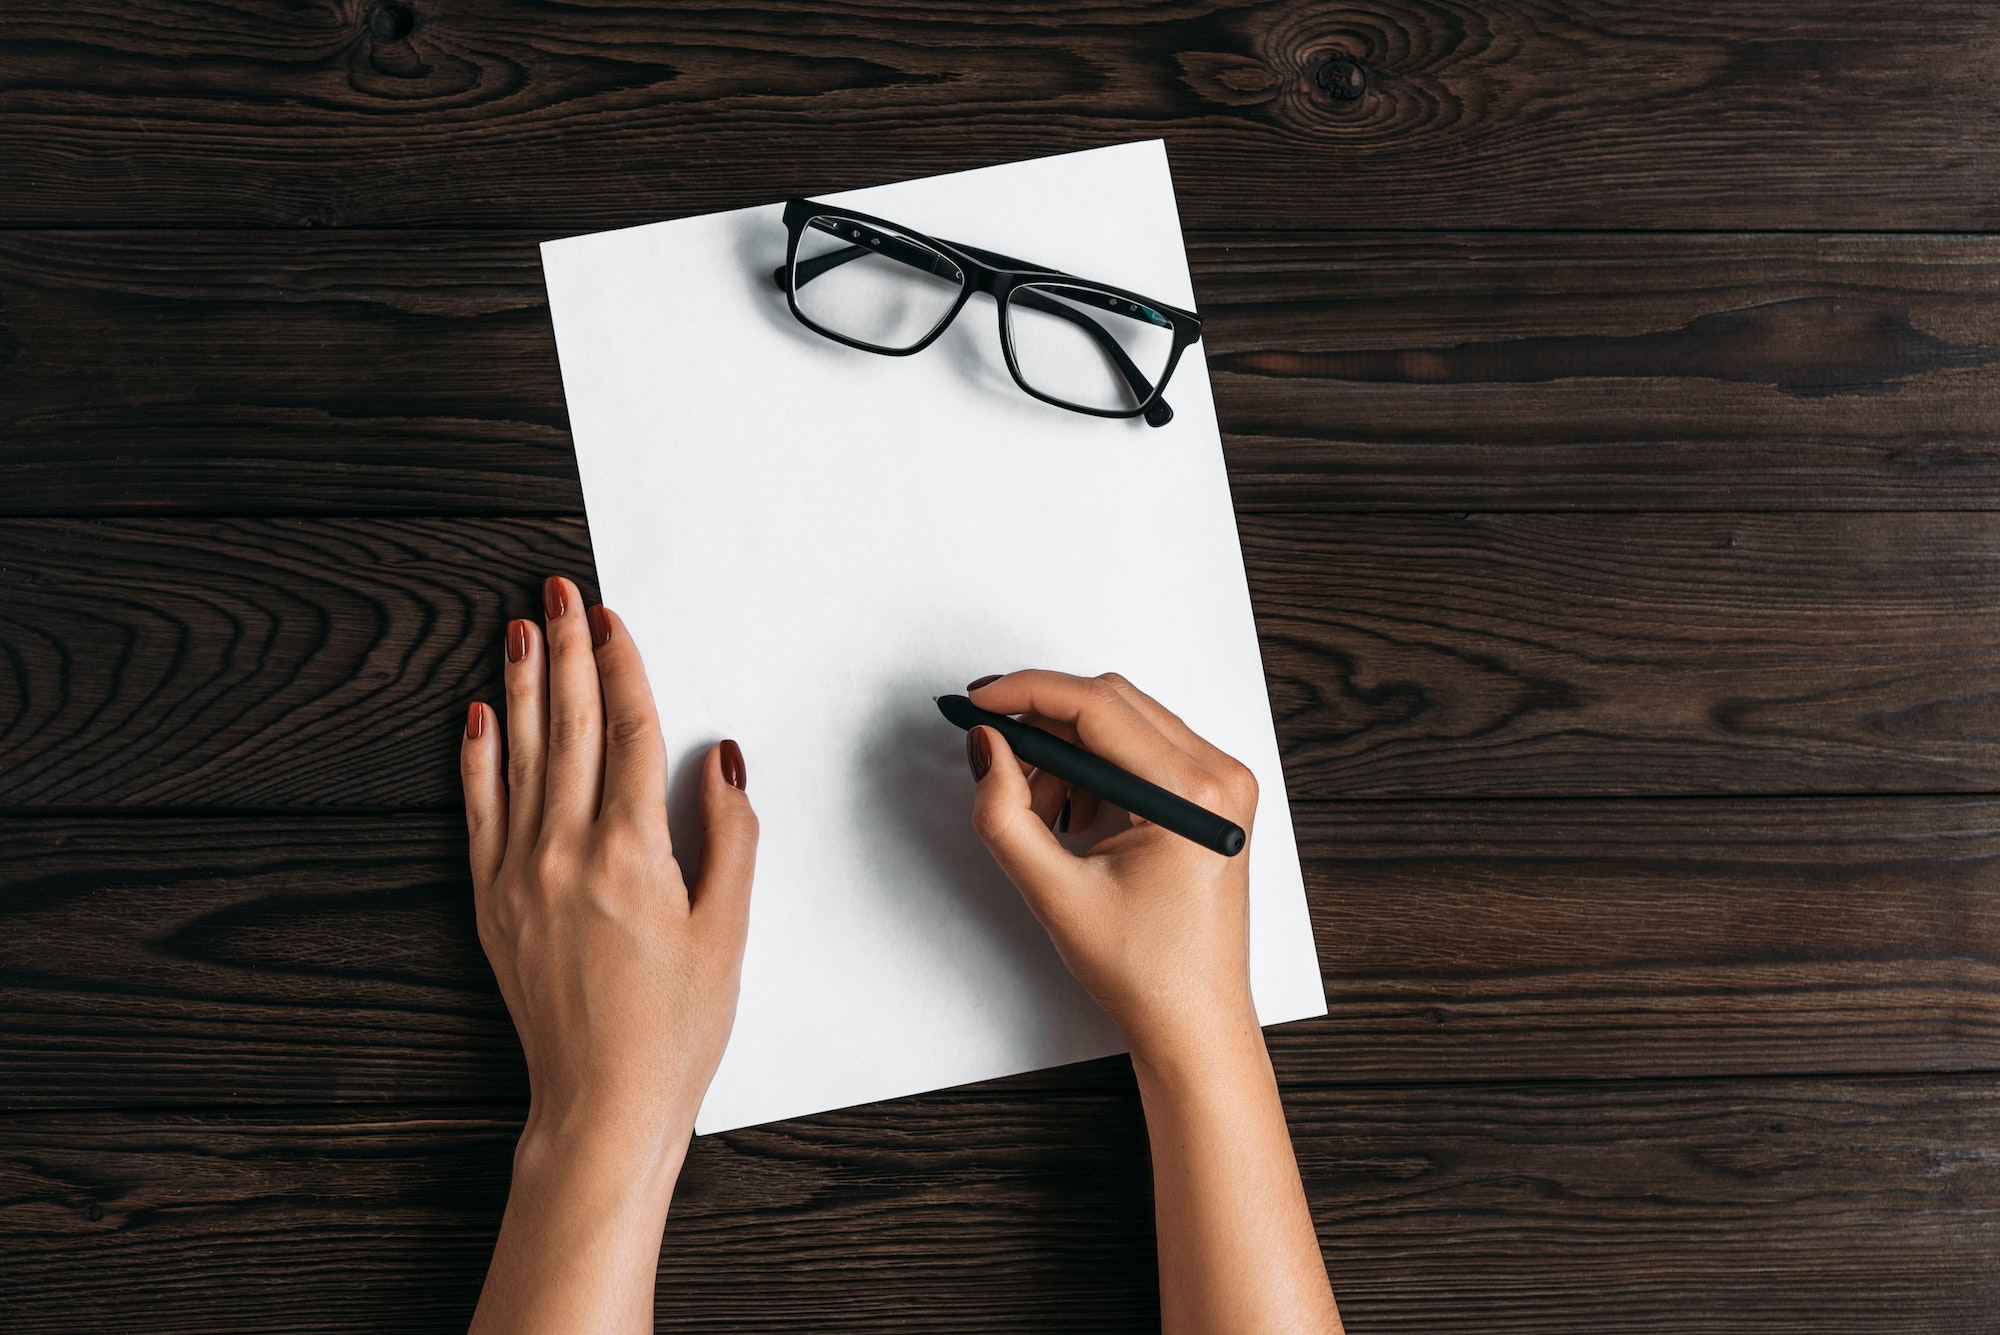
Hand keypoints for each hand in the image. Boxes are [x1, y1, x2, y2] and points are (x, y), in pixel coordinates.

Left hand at [460, 575, 757, 1174]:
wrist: (600, 1104)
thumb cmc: (676, 1028)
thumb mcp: (729, 930)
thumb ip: (729, 836)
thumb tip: (720, 760)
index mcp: (631, 853)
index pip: (627, 733)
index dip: (622, 668)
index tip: (611, 619)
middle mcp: (564, 852)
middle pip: (567, 727)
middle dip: (566, 652)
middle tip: (559, 593)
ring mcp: (519, 876)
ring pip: (517, 757)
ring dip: (520, 686)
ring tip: (518, 628)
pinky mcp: (491, 903)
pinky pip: (478, 812)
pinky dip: (476, 758)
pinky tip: (477, 715)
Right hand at [965, 670, 1341, 1333]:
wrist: (1193, 1018)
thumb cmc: (1143, 970)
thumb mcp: (1055, 893)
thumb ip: (1006, 814)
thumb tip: (987, 745)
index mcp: (1195, 792)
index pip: (1098, 706)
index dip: (1027, 693)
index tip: (978, 701)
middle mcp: (1220, 775)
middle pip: (1113, 702)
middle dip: (1043, 719)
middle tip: (990, 746)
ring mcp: (1222, 782)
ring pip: (1124, 722)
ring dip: (1067, 749)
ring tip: (1036, 809)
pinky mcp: (1212, 795)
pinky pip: (1142, 750)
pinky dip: (1094, 768)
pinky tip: (1073, 819)